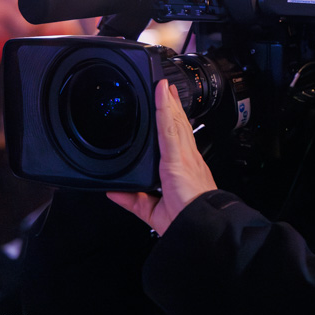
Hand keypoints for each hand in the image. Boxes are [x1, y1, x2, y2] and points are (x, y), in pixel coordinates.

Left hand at [108, 80, 217, 233]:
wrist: (200, 228)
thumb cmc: (187, 221)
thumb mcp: (152, 210)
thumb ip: (133, 200)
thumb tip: (114, 193)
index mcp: (185, 170)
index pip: (179, 139)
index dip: (176, 122)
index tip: (172, 109)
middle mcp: (188, 159)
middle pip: (180, 125)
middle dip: (174, 106)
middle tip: (167, 88)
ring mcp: (184, 156)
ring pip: (175, 122)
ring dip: (168, 102)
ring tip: (163, 86)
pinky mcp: (177, 157)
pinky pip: (169, 128)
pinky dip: (164, 109)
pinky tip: (162, 95)